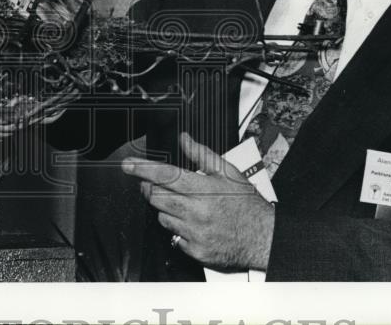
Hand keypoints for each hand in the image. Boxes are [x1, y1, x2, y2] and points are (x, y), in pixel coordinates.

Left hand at [121, 132, 274, 270]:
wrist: (263, 237)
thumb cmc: (247, 204)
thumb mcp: (228, 172)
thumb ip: (202, 154)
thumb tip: (184, 139)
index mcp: (202, 189)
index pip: (163, 175)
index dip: (141, 169)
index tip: (126, 165)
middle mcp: (195, 211)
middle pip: (155, 197)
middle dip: (150, 188)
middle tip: (155, 184)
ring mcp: (193, 233)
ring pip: (162, 217)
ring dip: (165, 208)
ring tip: (184, 204)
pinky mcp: (194, 251)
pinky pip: (173, 237)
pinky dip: (177, 228)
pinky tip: (192, 222)